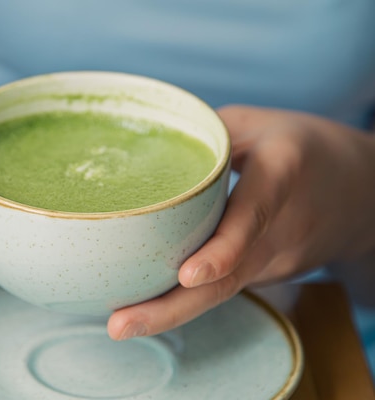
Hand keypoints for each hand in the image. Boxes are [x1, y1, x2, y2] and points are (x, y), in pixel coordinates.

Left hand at [107, 105, 374, 339]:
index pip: (255, 214)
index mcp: (284, 171)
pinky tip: (146, 307)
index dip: (225, 248)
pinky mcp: (268, 275)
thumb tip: (143, 151)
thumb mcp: (258, 124)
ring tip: (121, 324)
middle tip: (120, 325)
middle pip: (230, 276)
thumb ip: (206, 137)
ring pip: (223, 292)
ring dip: (170, 313)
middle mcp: (284, 226)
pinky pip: (224, 287)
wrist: (363, 191)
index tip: (188, 274)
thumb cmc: (302, 147)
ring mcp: (279, 259)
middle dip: (172, 308)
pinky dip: (184, 300)